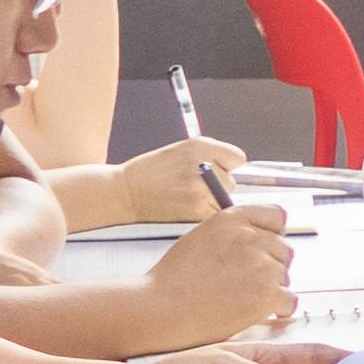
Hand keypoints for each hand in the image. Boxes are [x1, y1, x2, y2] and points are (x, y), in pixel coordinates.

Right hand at [102, 136, 261, 227]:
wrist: (126, 193)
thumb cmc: (152, 172)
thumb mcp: (182, 150)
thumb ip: (212, 155)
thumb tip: (238, 169)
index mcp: (200, 146)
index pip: (237, 158)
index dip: (226, 166)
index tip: (212, 171)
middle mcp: (203, 165)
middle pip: (232, 183)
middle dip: (218, 187)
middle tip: (191, 188)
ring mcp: (201, 189)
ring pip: (224, 202)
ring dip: (211, 204)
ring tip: (185, 199)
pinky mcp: (196, 211)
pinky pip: (214, 216)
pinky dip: (204, 217)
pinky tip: (185, 211)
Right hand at [134, 205, 302, 343]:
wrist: (162, 308)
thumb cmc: (174, 279)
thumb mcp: (202, 237)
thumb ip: (234, 233)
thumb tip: (261, 239)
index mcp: (233, 219)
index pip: (277, 216)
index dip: (273, 235)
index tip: (265, 249)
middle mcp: (250, 237)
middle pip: (285, 249)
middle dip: (271, 265)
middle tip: (248, 282)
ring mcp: (260, 265)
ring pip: (286, 276)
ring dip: (271, 289)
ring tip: (242, 298)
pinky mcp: (266, 294)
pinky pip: (289, 300)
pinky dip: (277, 309)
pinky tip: (257, 311)